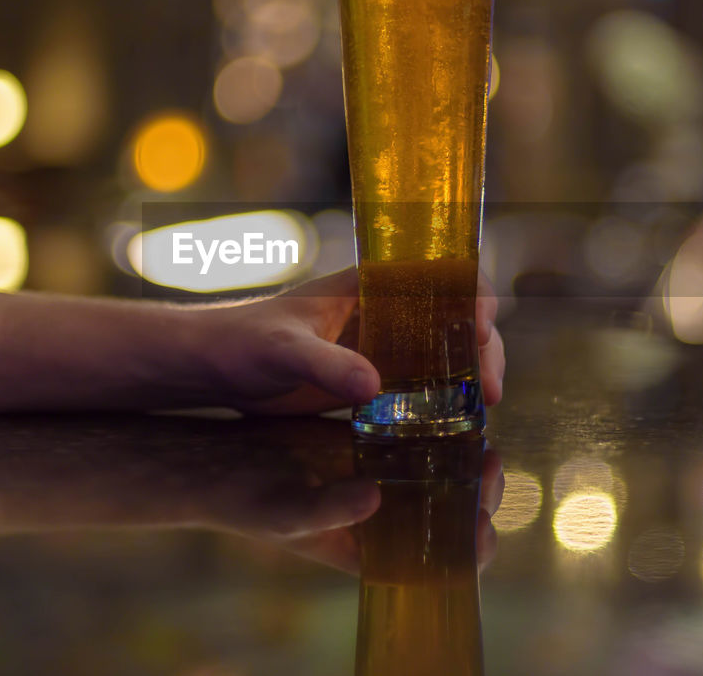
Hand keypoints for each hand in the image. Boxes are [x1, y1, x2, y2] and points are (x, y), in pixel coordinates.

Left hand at [188, 268, 505, 415]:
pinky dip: (443, 403)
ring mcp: (379, 347)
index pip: (438, 274)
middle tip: (490, 392)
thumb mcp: (283, 350)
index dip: (472, 294)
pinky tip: (455, 429)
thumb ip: (326, 365)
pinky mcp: (370, 380)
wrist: (213, 367)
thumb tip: (375, 388)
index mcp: (368, 285)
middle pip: (453, 320)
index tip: (482, 329)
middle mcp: (383, 312)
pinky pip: (419, 387)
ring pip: (443, 355)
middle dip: (482, 351)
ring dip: (470, 379)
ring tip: (484, 413)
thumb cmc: (242, 340)